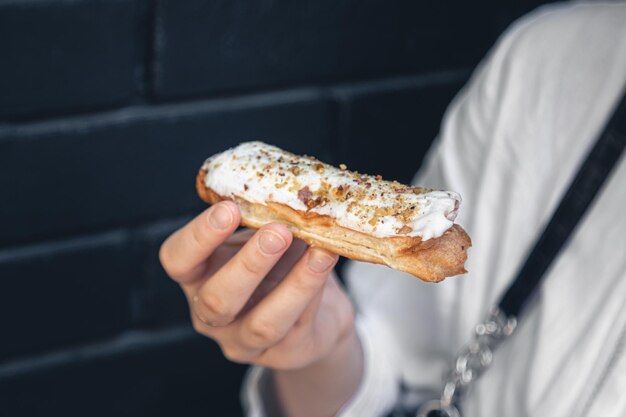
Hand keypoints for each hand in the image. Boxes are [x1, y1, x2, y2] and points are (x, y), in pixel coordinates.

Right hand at [159, 201, 355, 370]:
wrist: (315, 311)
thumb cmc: (278, 263)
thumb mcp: (261, 239)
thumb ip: (263, 220)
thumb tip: (288, 190)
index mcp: (197, 276)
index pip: (178, 260)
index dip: (199, 236)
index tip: (229, 208)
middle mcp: (211, 314)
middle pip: (217, 300)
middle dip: (249, 264)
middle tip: (278, 231)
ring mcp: (245, 341)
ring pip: (262, 324)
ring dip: (293, 285)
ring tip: (318, 250)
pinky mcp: (284, 354)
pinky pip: (299, 326)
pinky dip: (315, 290)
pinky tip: (328, 262)